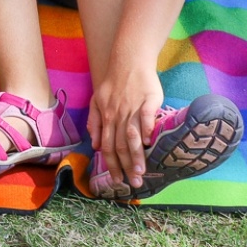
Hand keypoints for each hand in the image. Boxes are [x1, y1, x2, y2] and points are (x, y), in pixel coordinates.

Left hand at [88, 65, 164, 191]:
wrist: (128, 61)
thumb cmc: (113, 83)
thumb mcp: (97, 101)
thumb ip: (95, 123)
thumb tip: (96, 146)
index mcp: (106, 118)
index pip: (108, 147)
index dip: (112, 165)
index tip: (117, 181)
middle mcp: (118, 116)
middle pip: (121, 145)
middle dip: (126, 167)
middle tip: (134, 185)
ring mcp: (132, 108)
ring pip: (133, 135)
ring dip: (137, 155)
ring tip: (141, 172)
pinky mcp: (148, 100)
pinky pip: (147, 116)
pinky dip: (147, 128)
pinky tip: (150, 141)